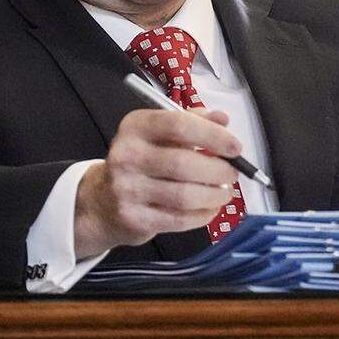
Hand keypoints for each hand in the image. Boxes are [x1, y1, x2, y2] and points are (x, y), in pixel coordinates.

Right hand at [73, 107, 240, 259]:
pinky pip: (178, 219)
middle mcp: (126, 155)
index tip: (235, 147)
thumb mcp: (161, 133)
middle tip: (232, 173)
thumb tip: (222, 119)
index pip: (179, 125)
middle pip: (183, 163)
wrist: (103, 201)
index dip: (213, 136)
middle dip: (218, 170)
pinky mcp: (133, 218)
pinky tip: (210, 209)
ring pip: (184, 195)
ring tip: (224, 192)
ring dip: (214, 195)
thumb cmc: (142, 160)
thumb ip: (193, 122)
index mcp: (136, 126)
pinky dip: (202, 215)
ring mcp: (127, 189)